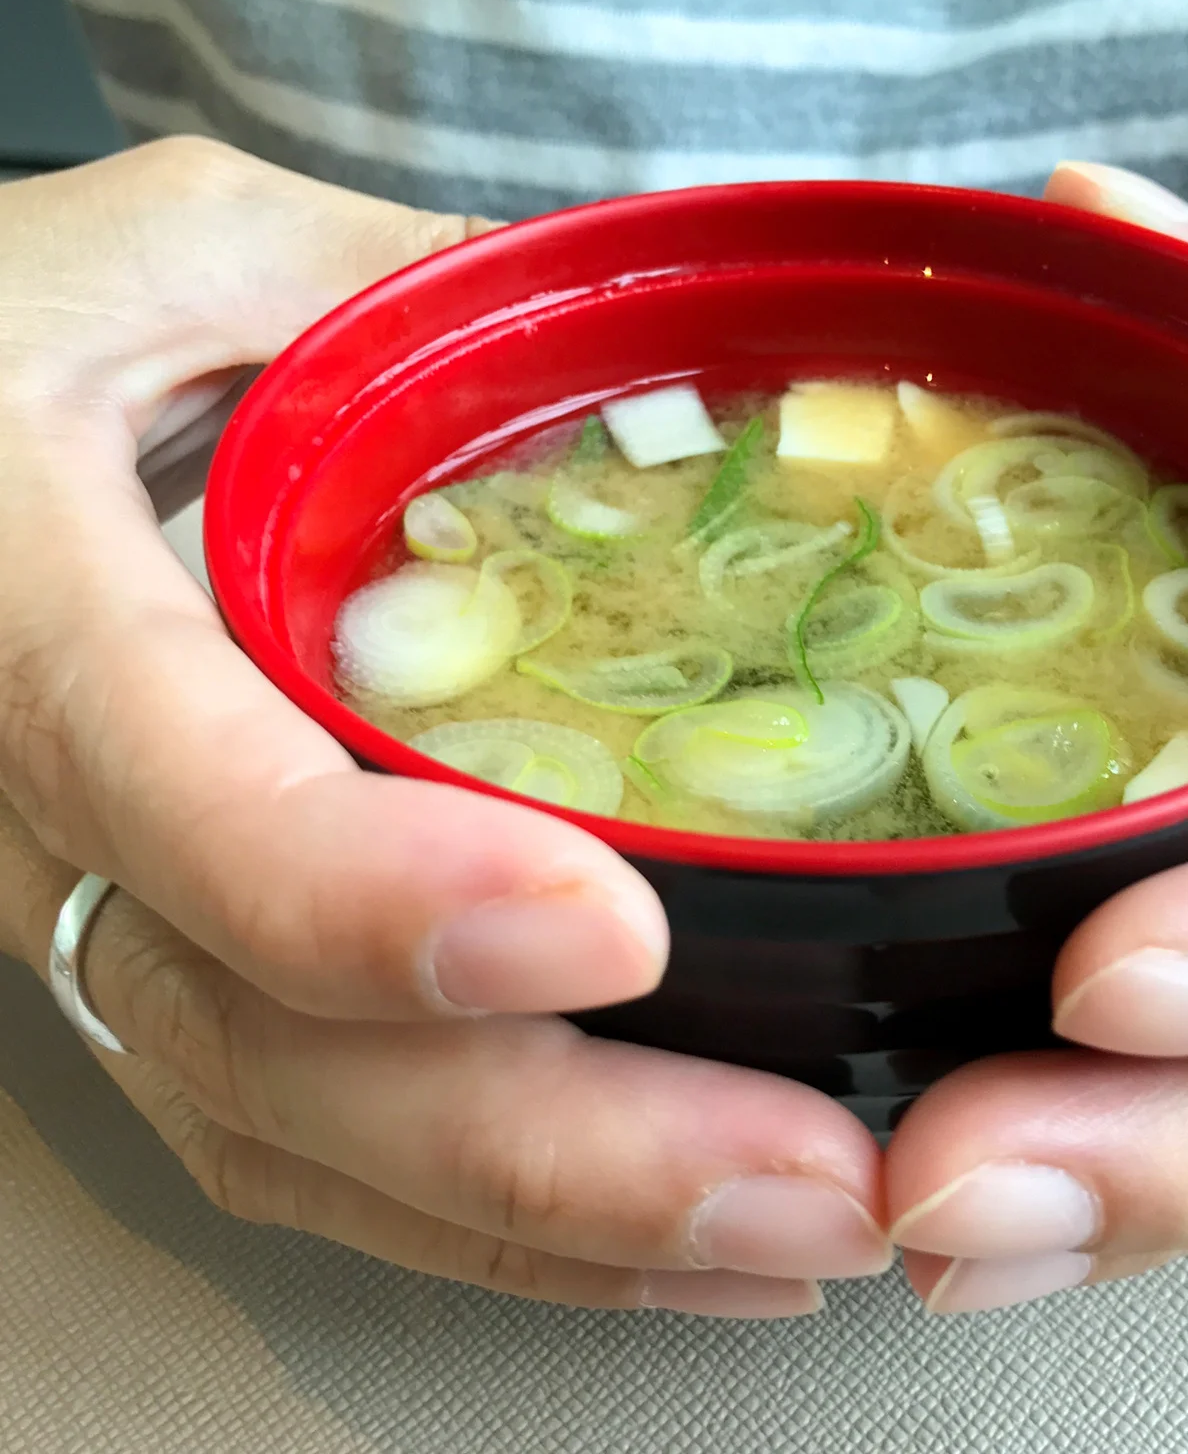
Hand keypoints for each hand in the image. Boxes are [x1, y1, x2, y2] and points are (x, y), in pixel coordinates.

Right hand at [0, 141, 886, 1317]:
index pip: (187, 799)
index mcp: (26, 614)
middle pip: (278, 1053)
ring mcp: (107, 931)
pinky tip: (669, 1233)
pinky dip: (496, 1217)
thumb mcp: (190, 251)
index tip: (609, 929)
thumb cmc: (14, 331)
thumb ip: (394, 290)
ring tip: (799, 1233)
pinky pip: (311, 1147)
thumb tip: (639, 329)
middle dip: (555, 1153)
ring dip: (562, 1227)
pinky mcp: (168, 978)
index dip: (375, 895)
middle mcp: (49, 830)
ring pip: (304, 1145)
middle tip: (810, 1186)